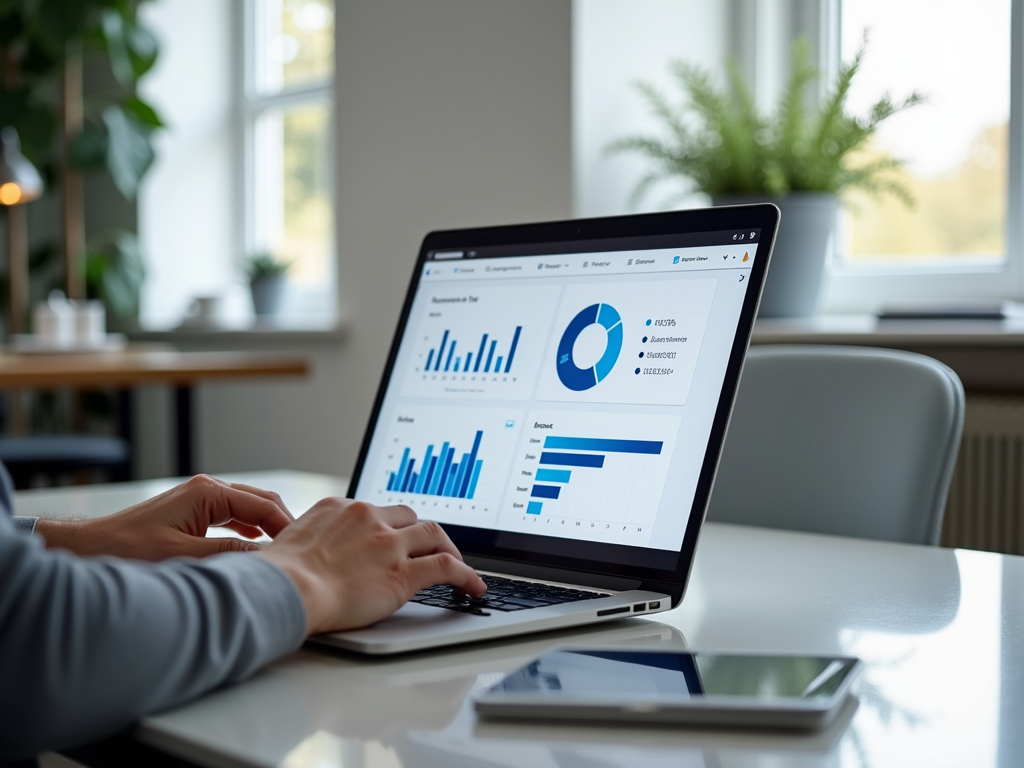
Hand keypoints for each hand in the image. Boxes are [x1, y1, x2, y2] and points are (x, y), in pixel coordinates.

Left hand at [35, 474, 293, 560]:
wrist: (90, 550)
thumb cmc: (126, 552)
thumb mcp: (183, 557)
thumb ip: (228, 556)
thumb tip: (267, 559)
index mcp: (208, 493)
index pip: (263, 505)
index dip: (287, 526)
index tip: (303, 548)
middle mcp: (207, 490)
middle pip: (261, 502)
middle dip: (283, 523)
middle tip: (302, 550)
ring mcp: (201, 500)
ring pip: (249, 510)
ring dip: (268, 528)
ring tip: (286, 551)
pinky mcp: (194, 513)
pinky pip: (234, 518)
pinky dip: (251, 531)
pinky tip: (259, 547)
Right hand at [258, 498, 486, 633]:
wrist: (284, 589)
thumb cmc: (277, 576)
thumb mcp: (291, 541)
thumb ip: (312, 541)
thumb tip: (308, 555)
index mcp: (341, 508)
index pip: (377, 510)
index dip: (392, 525)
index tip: (398, 535)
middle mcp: (369, 519)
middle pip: (410, 517)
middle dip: (423, 532)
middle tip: (432, 547)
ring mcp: (388, 544)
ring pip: (434, 535)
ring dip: (450, 549)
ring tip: (459, 565)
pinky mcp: (403, 573)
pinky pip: (446, 567)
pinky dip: (466, 575)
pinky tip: (473, 586)